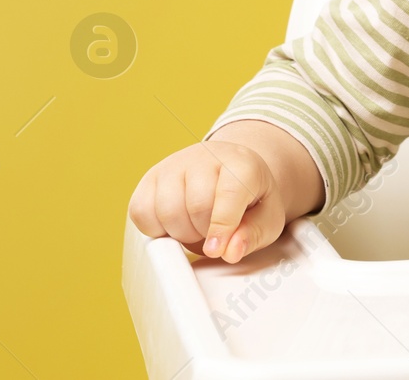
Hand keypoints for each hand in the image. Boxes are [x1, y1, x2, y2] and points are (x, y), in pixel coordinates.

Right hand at [128, 139, 288, 262]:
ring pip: (166, 210)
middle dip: (205, 233)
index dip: (222, 227)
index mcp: (241, 162)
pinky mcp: (150, 177)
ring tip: (197, 228)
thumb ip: (254, 235)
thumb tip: (230, 252)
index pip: (228, 193)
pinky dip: (155, 229)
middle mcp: (205, 156)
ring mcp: (173, 164)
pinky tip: (175, 225)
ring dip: (181, 233)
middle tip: (215, 234)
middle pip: (196, 206)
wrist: (230, 172)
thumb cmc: (250, 198)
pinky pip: (141, 212)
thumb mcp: (267, 217)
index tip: (217, 250)